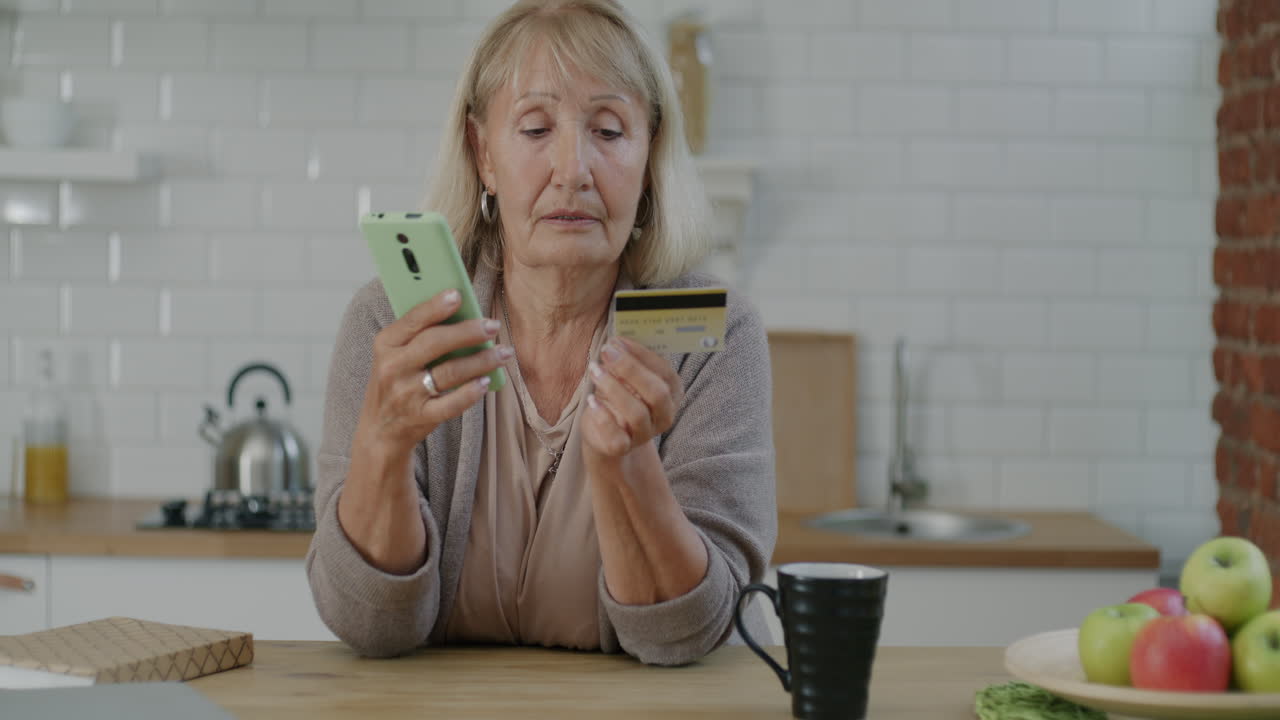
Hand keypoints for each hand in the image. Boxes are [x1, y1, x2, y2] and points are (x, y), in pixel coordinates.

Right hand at [355, 289, 509, 456]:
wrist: (380, 430)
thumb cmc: (395, 382)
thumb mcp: (395, 355)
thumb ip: (419, 335)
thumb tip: (462, 313)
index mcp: (386, 344)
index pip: (413, 320)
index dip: (436, 307)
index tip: (458, 294)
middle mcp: (393, 367)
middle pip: (434, 343)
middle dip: (468, 332)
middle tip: (493, 326)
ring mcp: (406, 394)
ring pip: (449, 372)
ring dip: (481, 360)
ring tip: (504, 352)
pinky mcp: (420, 417)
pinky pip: (451, 404)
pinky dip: (471, 393)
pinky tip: (487, 382)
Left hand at [582, 337, 683, 459]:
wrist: (604, 434)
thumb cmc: (617, 396)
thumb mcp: (626, 377)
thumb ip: (628, 360)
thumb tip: (616, 341)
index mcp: (672, 393)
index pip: (665, 372)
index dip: (642, 354)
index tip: (619, 340)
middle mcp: (664, 416)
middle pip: (657, 393)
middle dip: (630, 369)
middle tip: (607, 352)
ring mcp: (645, 434)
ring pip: (637, 413)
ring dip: (614, 388)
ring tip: (595, 370)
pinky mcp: (623, 448)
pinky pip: (617, 438)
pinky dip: (603, 417)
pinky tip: (591, 400)